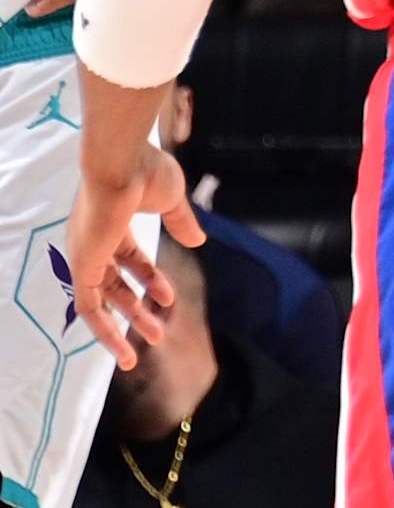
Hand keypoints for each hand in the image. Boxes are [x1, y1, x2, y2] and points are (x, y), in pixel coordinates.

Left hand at [67, 141, 204, 369]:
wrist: (122, 162)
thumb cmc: (144, 171)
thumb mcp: (170, 200)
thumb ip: (181, 222)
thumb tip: (197, 242)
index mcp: (113, 223)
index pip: (128, 259)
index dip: (150, 279)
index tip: (170, 297)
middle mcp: (94, 241)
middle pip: (114, 283)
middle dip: (137, 309)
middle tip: (158, 332)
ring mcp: (87, 253)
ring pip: (101, 300)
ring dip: (124, 324)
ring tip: (151, 341)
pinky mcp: (83, 265)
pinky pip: (89, 306)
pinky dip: (104, 328)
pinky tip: (122, 346)